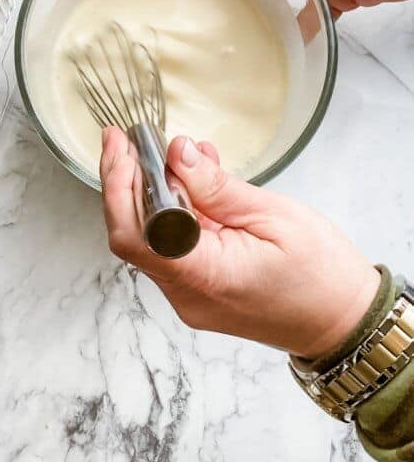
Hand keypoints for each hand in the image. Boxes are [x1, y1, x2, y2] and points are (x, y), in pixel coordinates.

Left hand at [101, 127, 379, 358]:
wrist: (343, 321)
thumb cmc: (321, 275)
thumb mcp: (272, 215)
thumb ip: (216, 187)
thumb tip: (177, 153)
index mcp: (205, 276)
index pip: (136, 234)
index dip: (119, 187)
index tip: (119, 146)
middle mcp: (187, 293)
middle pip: (134, 234)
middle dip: (126, 182)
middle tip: (129, 139)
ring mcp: (190, 296)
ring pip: (151, 238)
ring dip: (153, 193)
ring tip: (173, 153)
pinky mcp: (199, 290)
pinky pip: (173, 246)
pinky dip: (176, 211)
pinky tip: (193, 179)